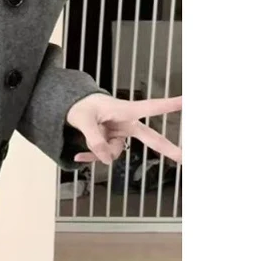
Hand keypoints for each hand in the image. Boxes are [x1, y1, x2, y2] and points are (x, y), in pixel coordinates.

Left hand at [67, 93, 182, 164]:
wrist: (73, 107)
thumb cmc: (81, 107)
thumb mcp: (83, 120)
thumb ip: (95, 140)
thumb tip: (108, 160)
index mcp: (125, 111)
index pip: (151, 107)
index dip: (169, 104)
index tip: (187, 100)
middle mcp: (127, 124)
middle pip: (150, 138)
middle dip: (167, 148)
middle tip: (184, 157)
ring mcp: (120, 134)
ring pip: (115, 151)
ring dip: (98, 150)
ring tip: (85, 135)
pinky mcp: (111, 142)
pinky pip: (104, 155)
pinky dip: (91, 156)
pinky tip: (77, 156)